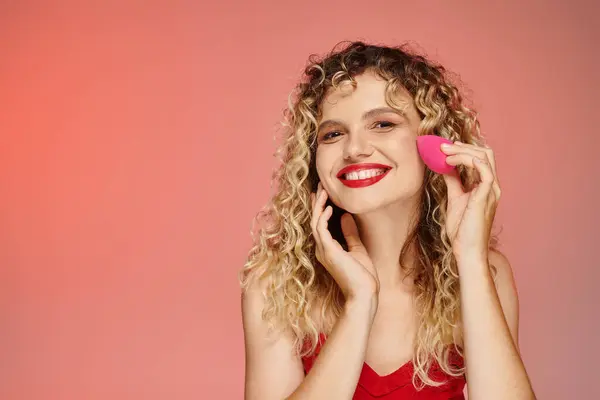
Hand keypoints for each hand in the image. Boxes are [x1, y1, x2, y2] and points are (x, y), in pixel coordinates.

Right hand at [310, 183, 378, 299]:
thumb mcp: (358, 250)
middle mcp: (322, 249)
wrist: (364, 294)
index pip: (320, 225)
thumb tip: (346, 216)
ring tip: (322, 191)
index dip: (320, 209)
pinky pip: (321, 230)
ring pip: (315, 223)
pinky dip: (323, 217)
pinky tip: (329, 208)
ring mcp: (324, 251)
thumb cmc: (363, 277)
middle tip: (320, 186)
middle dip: (317, 203)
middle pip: (315, 221)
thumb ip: (350, 234)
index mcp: (328, 250)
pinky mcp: (329, 251)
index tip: (322, 194)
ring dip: (319, 206)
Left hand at [440, 141, 500, 261]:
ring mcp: (491, 190)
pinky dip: (471, 161)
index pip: (480, 158)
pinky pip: (485, 171)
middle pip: (485, 153)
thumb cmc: (462, 230)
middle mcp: (491, 186)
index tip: (444, 147)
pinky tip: (453, 160)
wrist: (467, 250)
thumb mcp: (454, 199)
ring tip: (444, 153)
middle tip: (442, 146)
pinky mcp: (486, 196)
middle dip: (463, 146)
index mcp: (485, 186)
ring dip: (462, 151)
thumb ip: (453, 182)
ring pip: (484, 158)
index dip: (463, 148)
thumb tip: (444, 166)